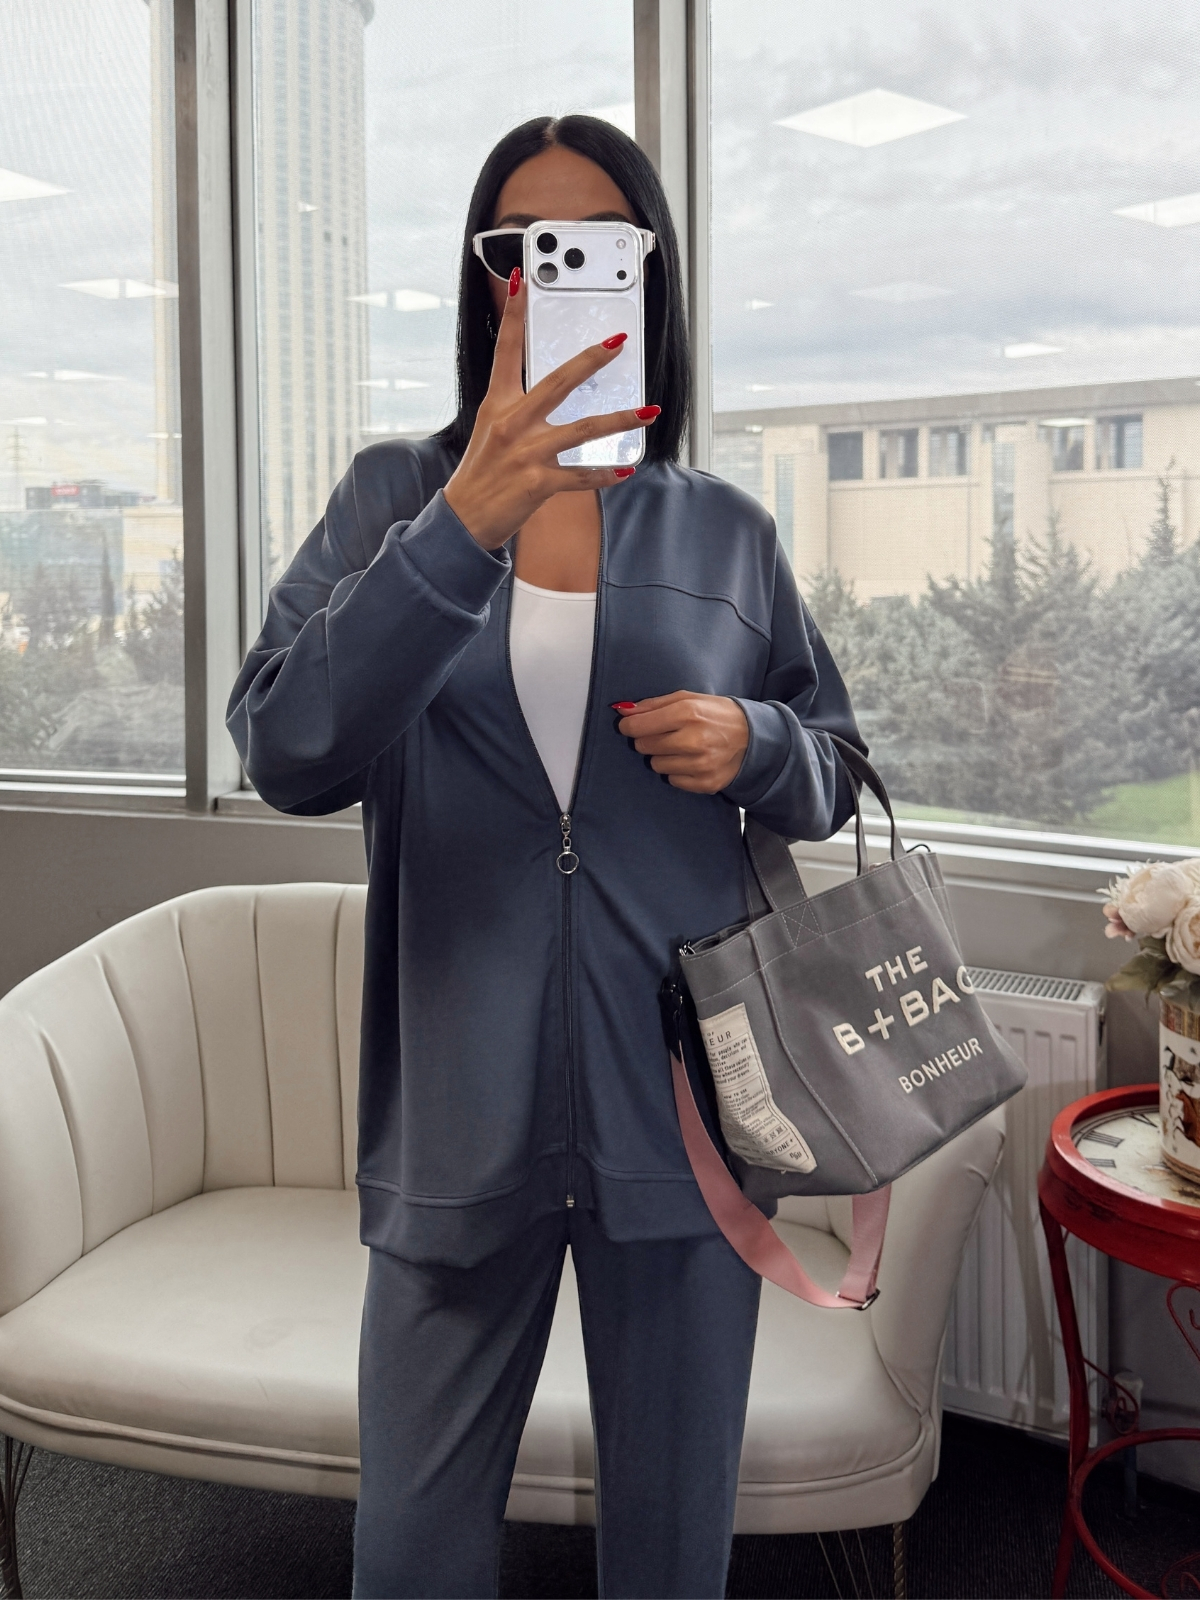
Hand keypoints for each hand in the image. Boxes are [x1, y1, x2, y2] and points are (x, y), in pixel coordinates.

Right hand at [443, 270, 658, 550]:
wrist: (465, 518)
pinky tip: (626, 468)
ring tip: (648, 411)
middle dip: (592, 359)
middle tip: (618, 342)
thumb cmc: (481, 473)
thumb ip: (516, 408)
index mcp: (497, 404)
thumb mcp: (490, 430)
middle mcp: (513, 423)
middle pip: (559, 382)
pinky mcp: (539, 483)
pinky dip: (606, 473)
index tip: (521, 279)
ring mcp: (527, 453)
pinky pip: (582, 476)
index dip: (514, 314)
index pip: (506, 350)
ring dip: (621, 419)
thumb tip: (551, 392)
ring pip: (584, 429)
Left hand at [614, 692, 749, 793]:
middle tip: (666, 734)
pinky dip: (678, 771)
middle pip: (644, 746)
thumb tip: (623, 711)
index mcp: (688, 713)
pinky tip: (692, 761)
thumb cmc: (717, 714)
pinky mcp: (705, 783)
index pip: (638, 726)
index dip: (629, 726)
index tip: (631, 725)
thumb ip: (653, 704)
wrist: (754, 738)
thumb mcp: (688, 699)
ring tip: (682, 747)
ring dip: (664, 757)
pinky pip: (672, 780)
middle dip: (649, 740)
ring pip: (656, 765)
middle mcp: (693, 740)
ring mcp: (700, 764)